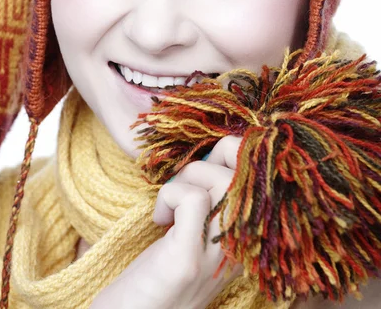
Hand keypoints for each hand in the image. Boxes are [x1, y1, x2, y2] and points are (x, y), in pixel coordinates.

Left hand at [90, 135, 242, 308]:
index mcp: (247, 239)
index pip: (263, 173)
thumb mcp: (198, 232)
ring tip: (168, 205)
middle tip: (178, 189)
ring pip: (222, 181)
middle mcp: (242, 249)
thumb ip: (215, 197)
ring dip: (186, 178)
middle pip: (245, 172)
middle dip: (204, 165)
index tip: (204, 168)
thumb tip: (221, 149)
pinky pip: (192, 199)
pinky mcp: (186, 261)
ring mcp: (216, 256)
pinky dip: (169, 195)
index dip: (236, 151)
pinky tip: (159, 219)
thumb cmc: (157, 273)